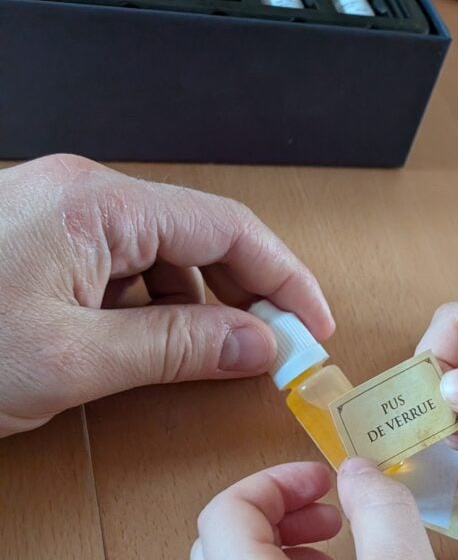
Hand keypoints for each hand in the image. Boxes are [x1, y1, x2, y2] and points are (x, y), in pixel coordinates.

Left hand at [0, 154, 332, 436]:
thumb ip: (177, 349)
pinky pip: (121, 271)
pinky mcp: (41, 247)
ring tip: (214, 359)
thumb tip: (258, 345)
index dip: (285, 278)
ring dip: (197, 308)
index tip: (315, 326)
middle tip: (275, 352)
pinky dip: (152, 311)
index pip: (228, 227)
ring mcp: (59, 220)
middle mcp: (82, 198)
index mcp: (97, 206)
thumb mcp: (74, 361)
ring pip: (162, 258)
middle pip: (199, 237)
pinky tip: (152, 348)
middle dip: (245, 294)